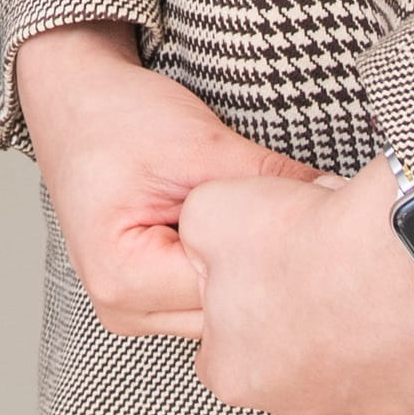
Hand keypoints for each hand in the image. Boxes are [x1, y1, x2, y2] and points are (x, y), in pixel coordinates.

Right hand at [6, 23, 318, 335]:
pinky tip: (246, 241)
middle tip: (306, 226)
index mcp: (122, 280)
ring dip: (249, 276)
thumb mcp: (202, 145)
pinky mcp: (144, 298)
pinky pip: (205, 301)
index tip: (311, 225)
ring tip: (272, 229)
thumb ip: (270, 183)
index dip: (275, 260)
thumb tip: (340, 202)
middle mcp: (121, 309)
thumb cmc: (117, 117)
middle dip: (267, 273)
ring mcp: (130, 309)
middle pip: (226, 318)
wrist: (73, 97)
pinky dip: (230, 273)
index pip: (229, 297)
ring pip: (220, 315)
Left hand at [179, 159, 413, 414]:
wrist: (392, 243)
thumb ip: (194, 242)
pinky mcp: (406, 403)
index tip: (257, 272)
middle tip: (307, 275)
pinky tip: (391, 304)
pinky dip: (395, 345)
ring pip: (339, 373)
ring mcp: (352, 409)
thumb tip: (199, 247)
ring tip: (352, 283)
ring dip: (343, 336)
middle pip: (279, 366)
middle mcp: (288, 405)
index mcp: (231, 372)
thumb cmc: (303, 236)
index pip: (220, 345)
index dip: (237, 302)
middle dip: (291, 326)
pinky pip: (395, 376)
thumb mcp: (207, 213)